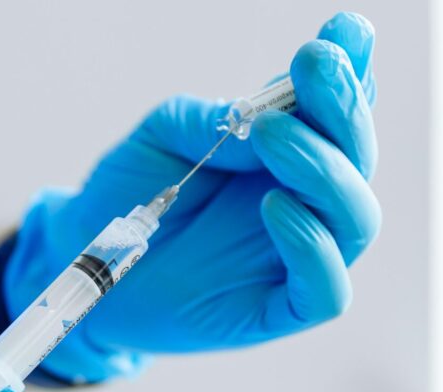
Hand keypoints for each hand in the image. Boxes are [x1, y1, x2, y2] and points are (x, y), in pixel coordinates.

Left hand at [5, 12, 378, 380]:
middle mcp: (298, 204)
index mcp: (278, 160)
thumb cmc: (127, 195)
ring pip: (353, 219)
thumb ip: (215, 122)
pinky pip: (324, 290)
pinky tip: (272, 206)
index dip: (349, 77)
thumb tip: (273, 115)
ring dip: (324, 169)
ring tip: (270, 133)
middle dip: (342, 109)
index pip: (332, 118)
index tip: (343, 32)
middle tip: (312, 64)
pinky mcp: (273, 309)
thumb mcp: (163, 138)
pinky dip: (311, 246)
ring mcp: (290, 259)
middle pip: (356, 161)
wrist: (85, 257)